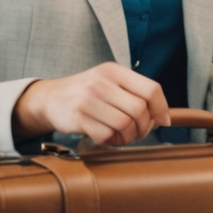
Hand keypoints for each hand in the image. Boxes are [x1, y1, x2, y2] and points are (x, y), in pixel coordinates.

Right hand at [12, 62, 169, 145]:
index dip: (161, 109)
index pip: (151, 89)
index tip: (163, 122)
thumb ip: (134, 94)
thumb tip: (162, 118)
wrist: (49, 98)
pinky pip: (105, 135)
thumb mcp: (110, 82)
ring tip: (122, 137)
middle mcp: (102, 82)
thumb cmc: (88, 93)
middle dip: (144, 128)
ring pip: (124, 124)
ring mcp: (87, 99)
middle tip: (138, 133)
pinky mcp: (77, 117)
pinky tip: (106, 138)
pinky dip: (110, 141)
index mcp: (115, 71)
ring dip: (128, 137)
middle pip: (139, 110)